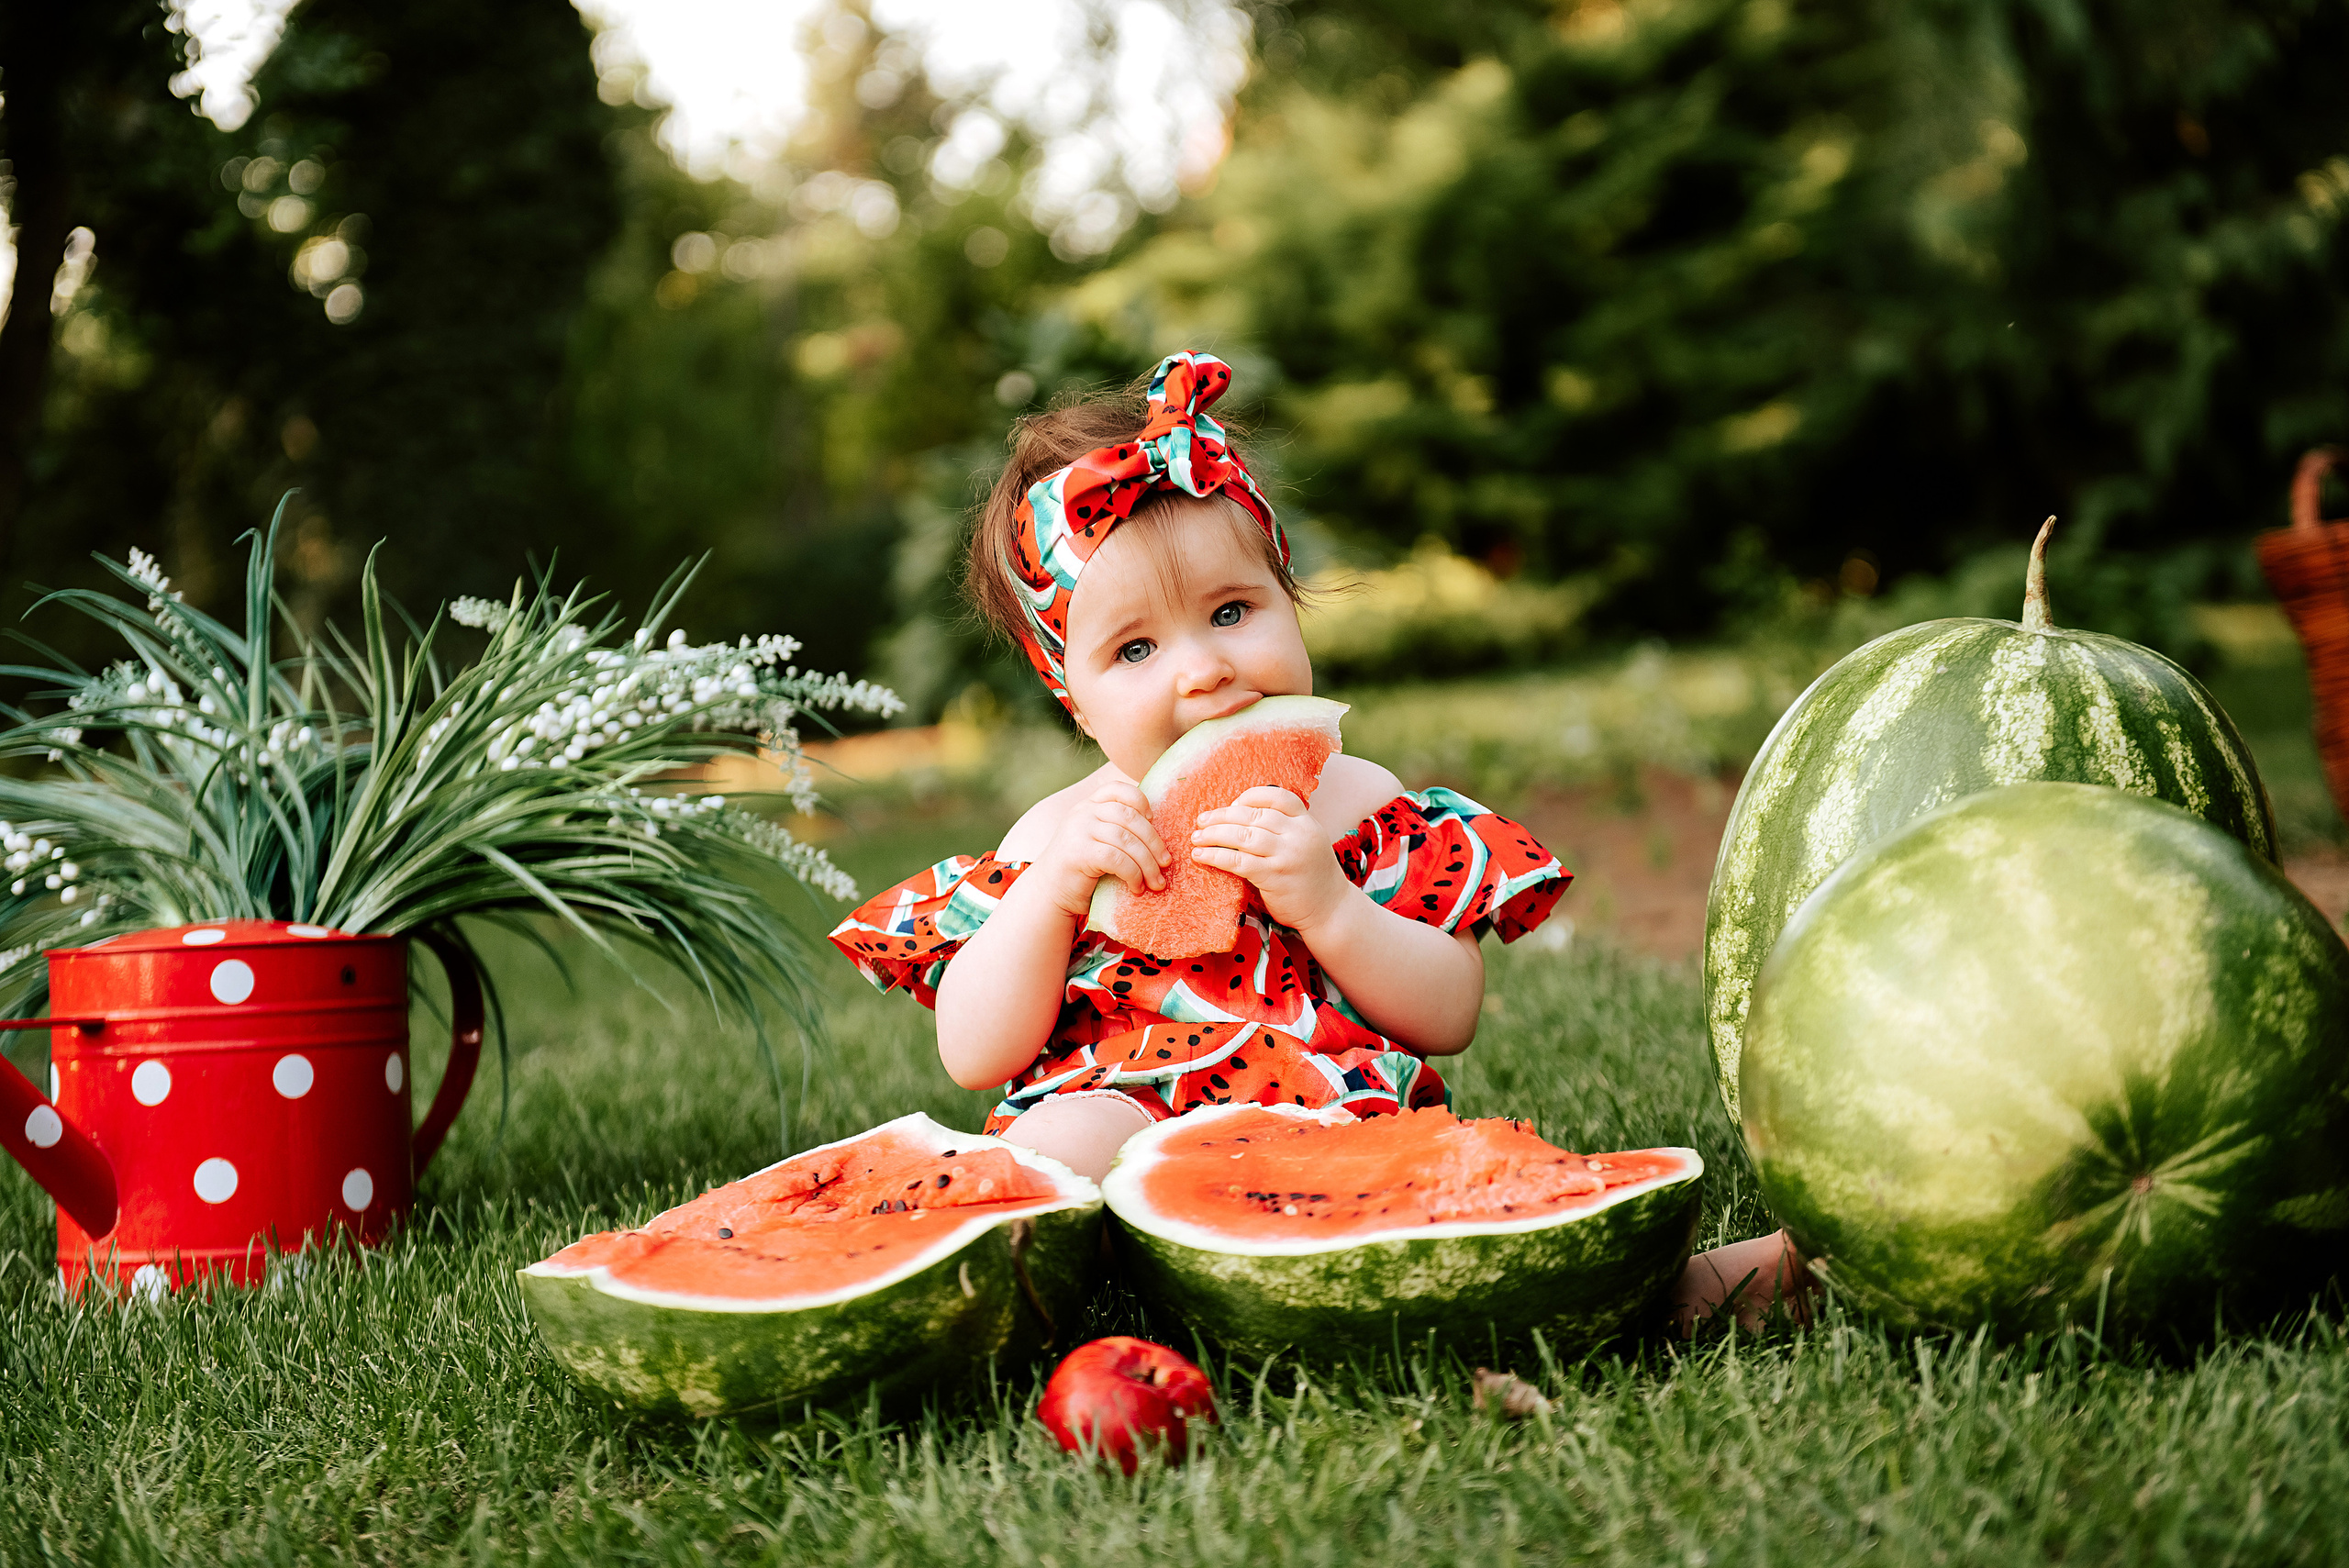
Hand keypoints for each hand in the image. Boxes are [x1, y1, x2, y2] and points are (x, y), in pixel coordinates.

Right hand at [1034, 780, 1169, 918]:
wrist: (1049, 893)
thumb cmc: (1082, 870)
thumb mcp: (1099, 842)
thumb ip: (1119, 831)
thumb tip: (1160, 838)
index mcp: (1089, 805)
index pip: (1118, 789)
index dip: (1140, 800)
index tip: (1153, 819)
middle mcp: (1082, 812)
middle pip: (1130, 817)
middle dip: (1154, 842)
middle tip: (1166, 863)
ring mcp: (1078, 830)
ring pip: (1126, 840)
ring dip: (1147, 863)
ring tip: (1156, 883)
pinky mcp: (1079, 852)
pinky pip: (1117, 859)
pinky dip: (1133, 874)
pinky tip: (1136, 888)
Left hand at [1190, 786, 1353, 932]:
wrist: (1331, 910)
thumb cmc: (1312, 877)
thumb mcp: (1307, 843)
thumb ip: (1284, 829)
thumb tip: (1240, 817)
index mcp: (1307, 822)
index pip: (1276, 796)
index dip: (1248, 797)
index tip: (1231, 806)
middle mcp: (1299, 834)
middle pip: (1253, 814)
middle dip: (1221, 816)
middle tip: (1201, 821)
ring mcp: (1287, 855)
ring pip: (1242, 835)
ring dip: (1214, 835)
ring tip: (1197, 838)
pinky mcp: (1274, 876)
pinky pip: (1238, 861)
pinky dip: (1215, 856)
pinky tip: (1201, 856)